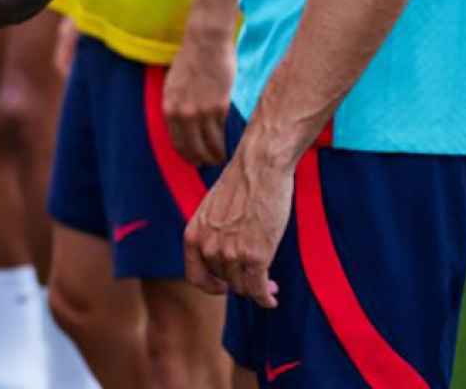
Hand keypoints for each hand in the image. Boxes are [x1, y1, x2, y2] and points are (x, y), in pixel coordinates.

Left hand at [163, 28, 235, 164]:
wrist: (206, 43)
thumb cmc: (190, 60)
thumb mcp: (173, 84)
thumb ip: (176, 104)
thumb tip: (182, 123)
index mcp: (168, 107)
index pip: (176, 141)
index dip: (186, 154)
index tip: (193, 160)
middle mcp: (182, 113)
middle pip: (191, 147)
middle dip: (200, 159)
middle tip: (209, 164)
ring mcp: (200, 111)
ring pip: (208, 144)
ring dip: (215, 155)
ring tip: (220, 159)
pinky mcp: (219, 107)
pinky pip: (221, 133)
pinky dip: (225, 143)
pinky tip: (228, 147)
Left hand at [183, 141, 291, 307]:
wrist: (259, 167)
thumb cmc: (241, 184)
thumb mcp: (213, 209)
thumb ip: (212, 233)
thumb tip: (222, 257)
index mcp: (193, 235)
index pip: (195, 277)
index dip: (210, 287)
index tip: (224, 287)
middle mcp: (208, 247)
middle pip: (225, 281)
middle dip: (241, 284)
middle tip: (258, 281)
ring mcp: (231, 253)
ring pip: (242, 287)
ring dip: (256, 290)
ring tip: (269, 285)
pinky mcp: (255, 256)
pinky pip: (258, 289)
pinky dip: (265, 297)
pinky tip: (271, 298)